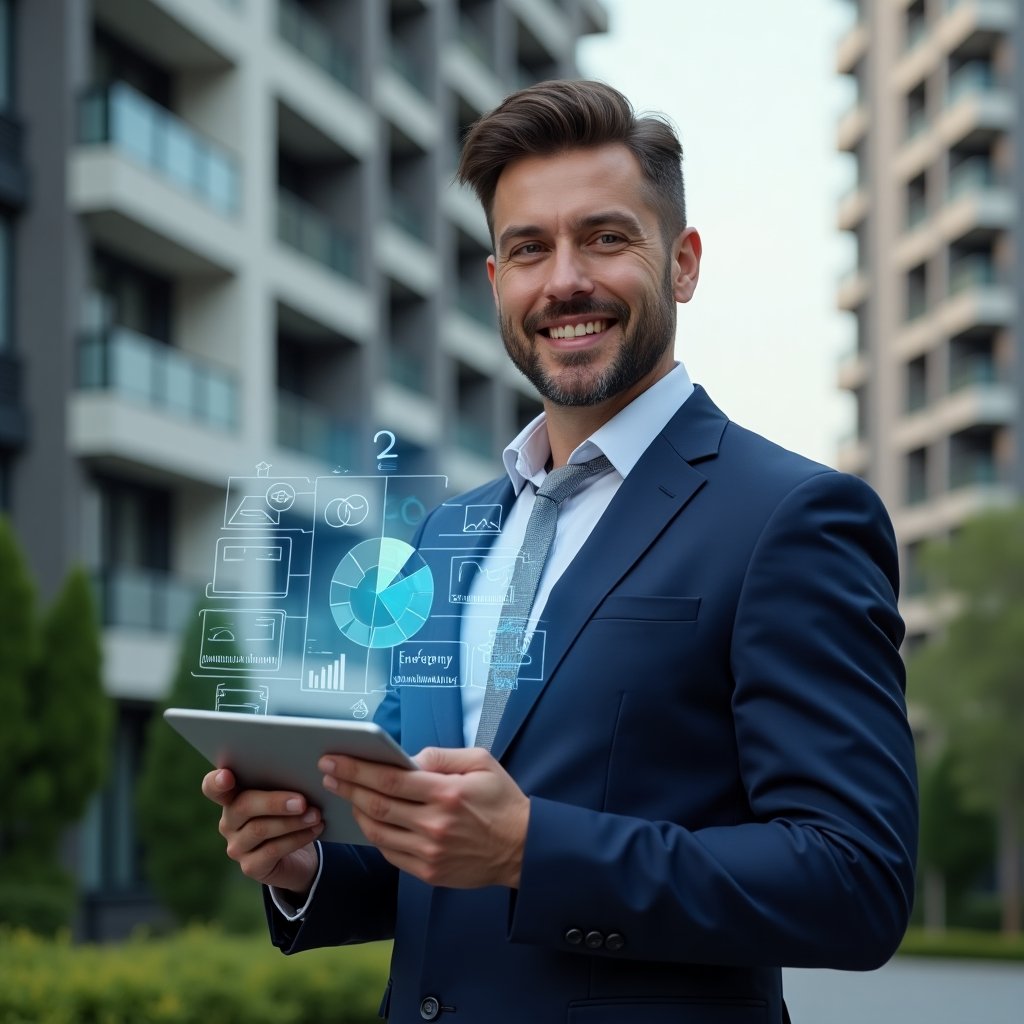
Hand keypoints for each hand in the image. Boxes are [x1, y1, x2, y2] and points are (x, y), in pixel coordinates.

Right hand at [201, 768, 323, 896]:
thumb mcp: (287, 795)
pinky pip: (272, 850)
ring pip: (260, 829)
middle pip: (243, 806)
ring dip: (292, 821)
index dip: (216, 781)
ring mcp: (237, 846)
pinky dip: (297, 838)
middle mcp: (229, 821)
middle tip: (302, 801)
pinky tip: (315, 829)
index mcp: (232, 797)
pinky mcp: (250, 866)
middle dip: (274, 802)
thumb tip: (302, 773)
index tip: (227, 776)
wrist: (300, 855)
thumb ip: (284, 782)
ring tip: (316, 815)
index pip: (212, 787)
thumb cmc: (291, 813)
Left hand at [320, 747, 529, 888]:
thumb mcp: (480, 763)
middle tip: (327, 772)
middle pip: (377, 804)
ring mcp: (430, 852)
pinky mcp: (428, 872)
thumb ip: (442, 756)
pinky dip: (375, 834)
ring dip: (356, 811)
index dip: (357, 768)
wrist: (523, 848)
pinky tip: (369, 819)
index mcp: (447, 793)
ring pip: (378, 831)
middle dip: (346, 786)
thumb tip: (407, 757)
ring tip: (345, 795)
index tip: (334, 759)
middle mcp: (435, 825)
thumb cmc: (502, 800)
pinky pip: (390, 852)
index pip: (390, 779)